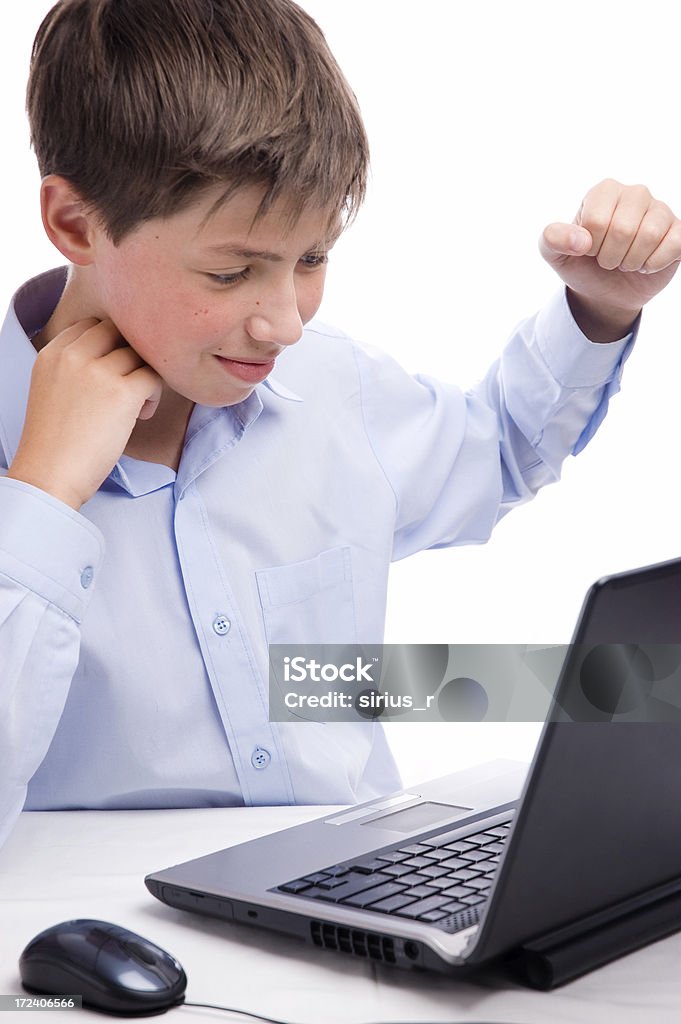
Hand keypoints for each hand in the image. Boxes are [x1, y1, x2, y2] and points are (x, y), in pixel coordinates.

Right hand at [7, 319, 162, 509]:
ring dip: (144, 377)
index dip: (111, 344)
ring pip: (139, 355)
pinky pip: (154, 377)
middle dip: (130, 354)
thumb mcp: (52, 389)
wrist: (49, 476)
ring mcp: (98, 372)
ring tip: (136, 407)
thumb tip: (117, 355)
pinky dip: (154, 395)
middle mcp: (73, 356)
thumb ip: (75, 367)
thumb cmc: (54, 443)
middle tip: (129, 383)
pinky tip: (142, 415)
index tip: (114, 369)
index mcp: (51, 353)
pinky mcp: (122, 393)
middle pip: (119, 332)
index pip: (92, 324)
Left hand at [539, 179, 680, 341]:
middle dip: (610, 257)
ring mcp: (660, 210)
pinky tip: (646, 264)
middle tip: (607, 259)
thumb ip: (553, 239)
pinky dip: (654, 264)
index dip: (590, 247)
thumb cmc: (581, 265)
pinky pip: (674, 244)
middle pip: (623, 229)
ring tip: (625, 262)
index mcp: (604, 192)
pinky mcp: (678, 231)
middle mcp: (635, 194)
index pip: (596, 221)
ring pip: (649, 235)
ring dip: (631, 261)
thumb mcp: (555, 254)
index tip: (589, 250)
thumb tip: (580, 241)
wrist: (605, 291)